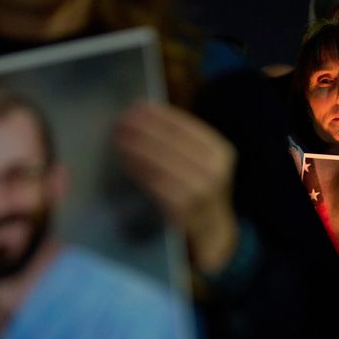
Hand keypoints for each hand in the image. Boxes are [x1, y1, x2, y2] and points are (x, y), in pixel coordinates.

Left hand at [115, 102, 238, 273]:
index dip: (158, 114)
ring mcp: (202, 193)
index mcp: (219, 152)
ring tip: (119, 140)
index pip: (184, 126)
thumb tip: (141, 111)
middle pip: (173, 142)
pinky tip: (127, 163)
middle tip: (120, 122)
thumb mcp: (199, 161)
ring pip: (165, 163)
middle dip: (144, 129)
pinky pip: (160, 187)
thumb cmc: (198, 190)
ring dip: (139, 149)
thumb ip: (177, 140)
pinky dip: (142, 172)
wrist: (213, 232)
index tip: (135, 107)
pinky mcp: (186, 212)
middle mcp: (215, 171)